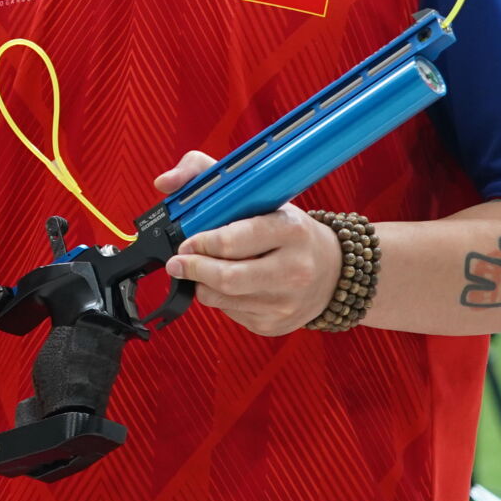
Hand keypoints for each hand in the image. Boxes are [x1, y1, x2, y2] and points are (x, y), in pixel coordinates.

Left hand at [156, 152, 341, 336]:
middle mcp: (294, 269)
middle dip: (193, 268)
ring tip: (204, 269)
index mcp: (290, 230)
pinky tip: (231, 285)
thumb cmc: (288, 230)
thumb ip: (206, 176)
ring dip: (201, 283)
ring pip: (220, 298)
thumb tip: (165, 182)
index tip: (187, 241)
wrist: (335, 271)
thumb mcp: (259, 195)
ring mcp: (286, 302)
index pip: (233, 241)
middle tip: (178, 261)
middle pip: (226, 277)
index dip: (201, 242)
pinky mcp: (275, 324)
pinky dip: (219, 298)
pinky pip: (229, 313)